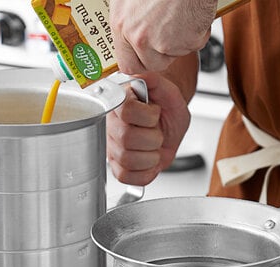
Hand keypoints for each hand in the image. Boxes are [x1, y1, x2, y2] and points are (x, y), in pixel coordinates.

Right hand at [107, 71, 190, 185]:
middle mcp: (112, 125)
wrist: (167, 123)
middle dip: (152, 138)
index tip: (155, 113)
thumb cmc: (165, 108)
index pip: (126, 111)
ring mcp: (112, 147)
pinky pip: (126, 177)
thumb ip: (154, 80)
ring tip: (152, 147)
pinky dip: (144, 172)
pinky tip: (148, 161)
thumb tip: (141, 76)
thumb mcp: (168, 91)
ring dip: (150, 156)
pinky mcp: (116, 166)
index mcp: (120, 103)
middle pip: (127, 138)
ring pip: (127, 159)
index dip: (148, 116)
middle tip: (156, 132)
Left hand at [110, 0, 215, 72]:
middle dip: (161, 54)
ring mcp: (163, 41)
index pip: (127, 64)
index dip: (139, 60)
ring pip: (174, 55)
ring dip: (179, 42)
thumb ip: (127, 17)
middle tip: (167, 34)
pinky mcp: (186, 40)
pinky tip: (192, 13)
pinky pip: (193, 44)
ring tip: (179, 17)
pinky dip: (196, 32)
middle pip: (152, 64)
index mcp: (122, 24)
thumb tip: (127, 30)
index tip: (144, 57)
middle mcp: (140, 36)